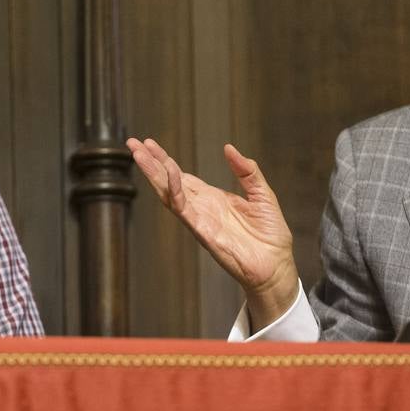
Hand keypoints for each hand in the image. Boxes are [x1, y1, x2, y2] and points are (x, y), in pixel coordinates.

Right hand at [126, 137, 298, 328]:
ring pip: (170, 194)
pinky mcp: (203, 232)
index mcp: (213, 199)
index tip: (149, 144)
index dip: (164, 160)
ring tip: (140, 155)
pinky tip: (169, 175)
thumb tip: (229, 148)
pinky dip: (175, 191)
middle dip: (150, 163)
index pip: (182, 176)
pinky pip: (184, 210)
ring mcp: (200, 220)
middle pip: (169, 182)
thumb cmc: (270, 236)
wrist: (276, 266)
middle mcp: (202, 208)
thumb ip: (247, 171)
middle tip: (132, 143)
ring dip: (154, 174)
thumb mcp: (262, 194)